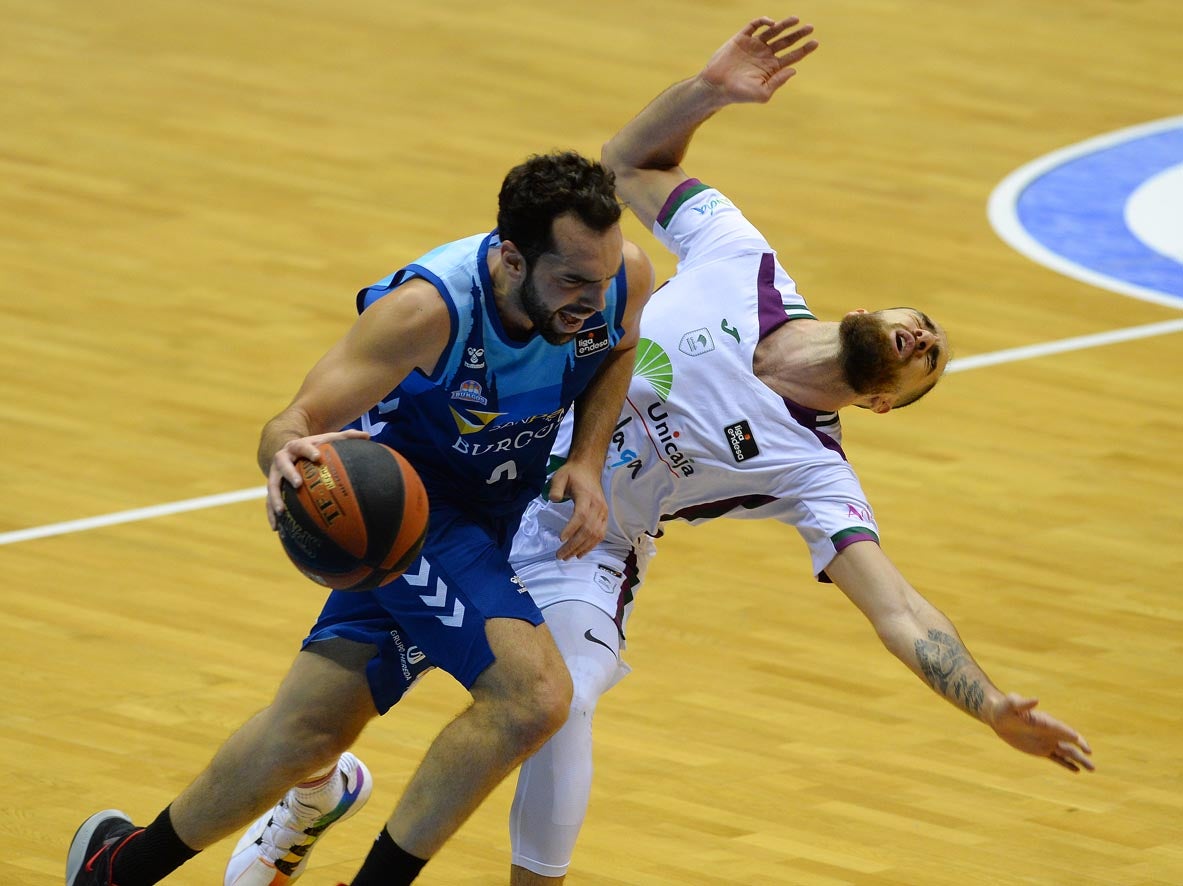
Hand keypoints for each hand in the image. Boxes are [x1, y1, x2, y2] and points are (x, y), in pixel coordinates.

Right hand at [265, 429, 369, 528]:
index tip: (318, 457)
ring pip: (272, 486)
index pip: (301, 446)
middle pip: (282, 464)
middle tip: (298, 483)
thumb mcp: (327, 439)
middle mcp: (282, 459)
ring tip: (281, 512)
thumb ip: (346, 437)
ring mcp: (274, 474)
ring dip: (275, 499)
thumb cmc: (313, 447)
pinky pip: (269, 502)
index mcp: (295, 447)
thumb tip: (369, 436)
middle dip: (289, 473)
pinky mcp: (273, 488)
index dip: (309, 451)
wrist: (287, 450)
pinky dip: (271, 515)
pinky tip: (276, 528)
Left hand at [548, 460, 607, 559]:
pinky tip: (580, 553)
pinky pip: (600, 534)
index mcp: (586, 496)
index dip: (572, 528)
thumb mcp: (560, 476)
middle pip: (587, 529)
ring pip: (595, 535)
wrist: (589, 469)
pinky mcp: (605, 517)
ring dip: (582, 548)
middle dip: (574, 545)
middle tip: (560, 555)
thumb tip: (553, 500)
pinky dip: (591, 546)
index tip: (560, 539)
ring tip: (568, 557)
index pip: (581, 515)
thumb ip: (556, 487)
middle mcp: (598, 506)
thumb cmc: (573, 474)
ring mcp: (603, 512)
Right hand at [701, 16, 818, 103]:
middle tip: (810, 28)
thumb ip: (778, 82)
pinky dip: (763, 21)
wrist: (716, 87)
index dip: (804, 49)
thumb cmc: (738, 94)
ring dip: (784, 25)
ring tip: (796, 20)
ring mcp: (753, 46)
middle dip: (798, 34)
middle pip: (786, 42)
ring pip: (773, 31)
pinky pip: (754, 26)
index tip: (815, 43)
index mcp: (771, 68)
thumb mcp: (762, 93)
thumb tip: (793, 70)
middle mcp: (764, 55)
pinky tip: (771, 23)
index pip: (791, 56)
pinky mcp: (741, 38)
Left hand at [988, 694, 1094, 772]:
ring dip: (1079, 760)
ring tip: (1092, 769)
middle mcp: (1050, 732)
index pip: (1061, 729)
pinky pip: (1057, 759)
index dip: (1071, 735)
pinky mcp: (1041, 751)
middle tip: (1090, 754)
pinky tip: (1077, 770)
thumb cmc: (1005, 708)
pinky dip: (1067, 764)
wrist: (998, 718)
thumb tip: (1035, 700)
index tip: (1080, 743)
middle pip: (1069, 742)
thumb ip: (1024, 703)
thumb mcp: (1012, 704)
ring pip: (1066, 753)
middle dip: (1081, 749)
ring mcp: (1047, 742)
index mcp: (1045, 721)